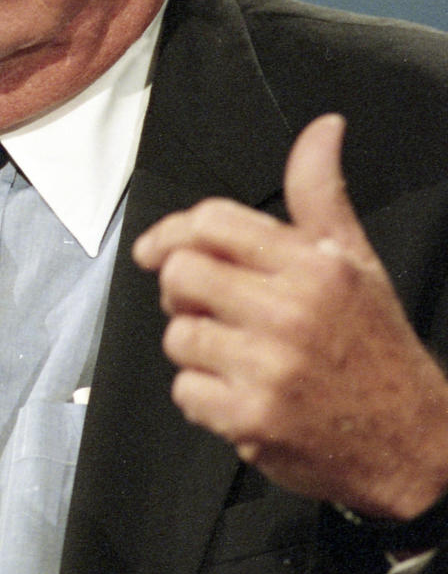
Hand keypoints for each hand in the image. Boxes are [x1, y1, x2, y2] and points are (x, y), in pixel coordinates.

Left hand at [132, 114, 447, 518]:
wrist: (415, 444)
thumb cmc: (376, 348)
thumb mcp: (355, 261)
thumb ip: (321, 194)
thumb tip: (322, 129)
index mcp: (313, 266)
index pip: (212, 222)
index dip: (173, 231)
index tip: (157, 249)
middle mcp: (290, 312)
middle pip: (182, 272)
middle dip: (182, 289)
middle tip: (206, 305)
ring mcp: (269, 368)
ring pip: (178, 334)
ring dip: (196, 346)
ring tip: (236, 354)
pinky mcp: (251, 419)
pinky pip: (184, 391)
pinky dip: (203, 396)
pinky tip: (239, 394)